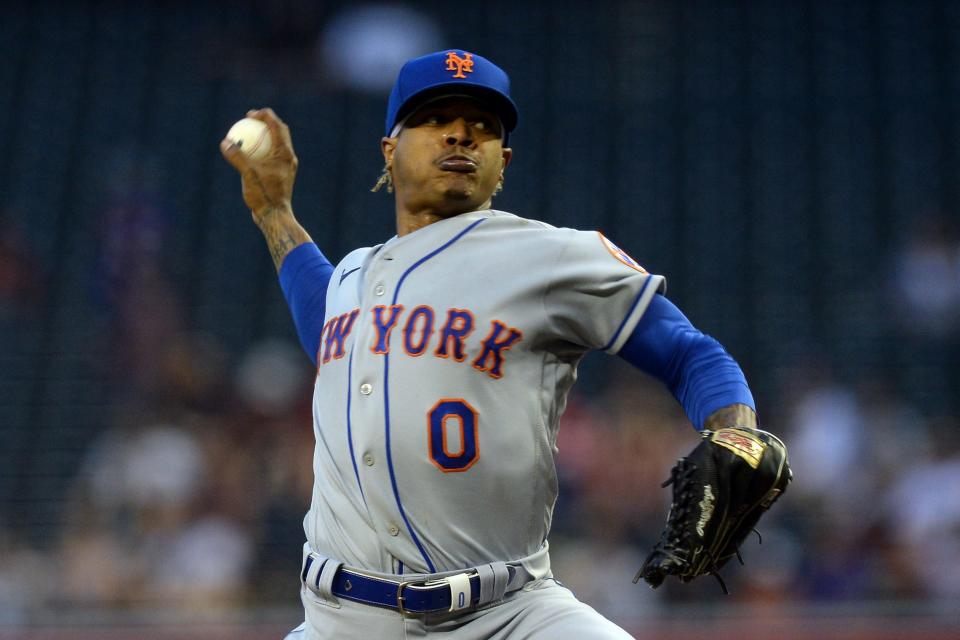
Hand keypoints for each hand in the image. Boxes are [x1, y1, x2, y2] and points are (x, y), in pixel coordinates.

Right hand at [220, 108, 298, 225]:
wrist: (274, 216)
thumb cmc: (264, 196)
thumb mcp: (248, 174)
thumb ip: (237, 157)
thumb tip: (225, 142)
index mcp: (284, 154)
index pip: (277, 126)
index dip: (265, 116)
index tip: (251, 114)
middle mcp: (288, 158)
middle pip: (279, 132)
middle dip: (266, 122)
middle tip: (250, 118)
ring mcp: (285, 167)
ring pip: (276, 144)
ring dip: (264, 135)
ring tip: (249, 133)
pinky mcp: (281, 175)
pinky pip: (271, 156)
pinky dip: (261, 150)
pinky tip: (248, 154)